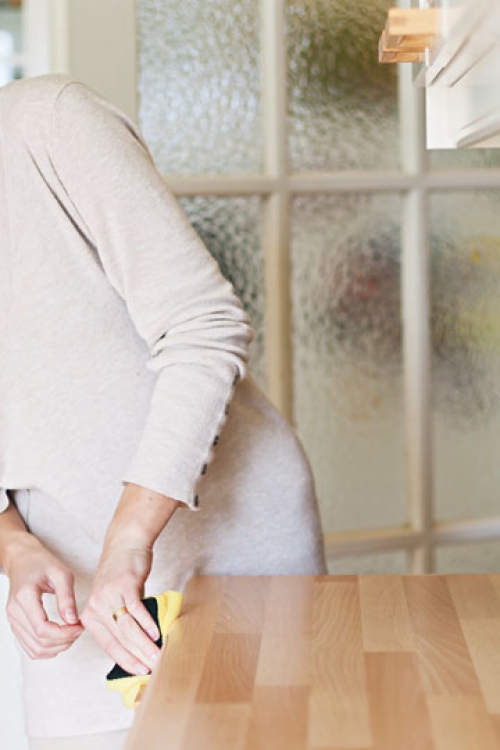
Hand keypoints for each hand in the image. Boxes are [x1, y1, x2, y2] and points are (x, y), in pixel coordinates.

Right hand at [6, 536, 82, 658]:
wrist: (23, 560)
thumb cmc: (42, 563)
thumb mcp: (61, 573)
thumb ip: (67, 597)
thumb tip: (73, 621)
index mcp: (24, 597)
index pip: (42, 629)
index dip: (64, 633)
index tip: (80, 626)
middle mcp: (14, 612)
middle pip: (39, 642)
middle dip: (64, 641)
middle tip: (79, 629)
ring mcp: (13, 620)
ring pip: (35, 649)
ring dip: (57, 647)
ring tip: (71, 633)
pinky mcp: (16, 625)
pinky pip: (30, 647)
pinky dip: (47, 649)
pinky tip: (61, 638)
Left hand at [81, 482, 179, 675]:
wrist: (124, 544)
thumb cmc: (121, 575)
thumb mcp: (113, 602)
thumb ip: (120, 624)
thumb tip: (137, 650)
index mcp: (90, 616)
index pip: (109, 646)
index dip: (126, 661)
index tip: (140, 673)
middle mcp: (96, 606)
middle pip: (119, 639)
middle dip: (137, 657)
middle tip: (153, 669)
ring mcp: (109, 595)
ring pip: (127, 627)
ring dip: (144, 644)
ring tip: (157, 655)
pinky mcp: (124, 584)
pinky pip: (136, 608)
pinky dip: (147, 623)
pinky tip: (157, 633)